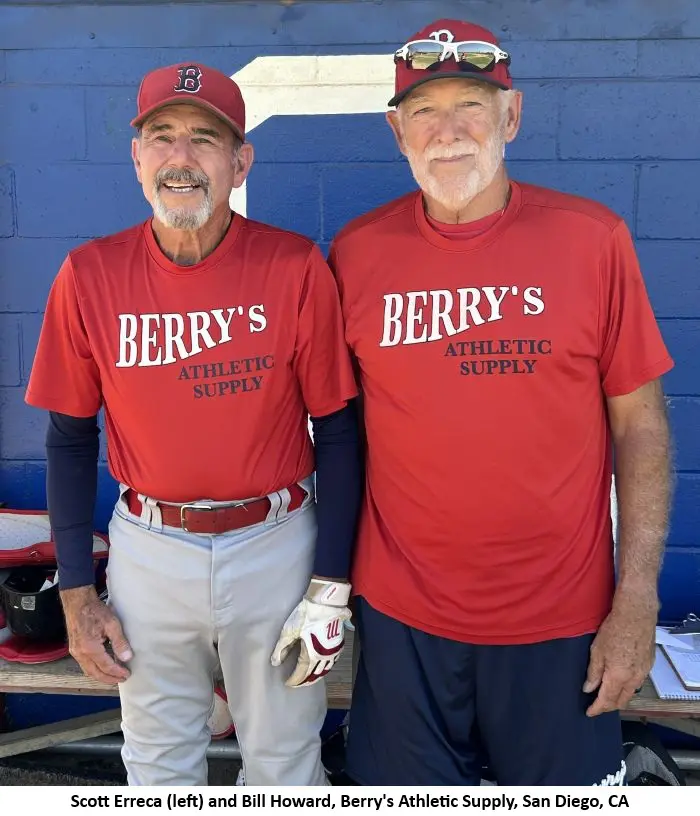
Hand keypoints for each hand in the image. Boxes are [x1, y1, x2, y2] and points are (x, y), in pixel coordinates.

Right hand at [61, 586, 132, 684]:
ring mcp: (75, 652)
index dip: (117, 672)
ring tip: (114, 675)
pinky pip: (84, 664)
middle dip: (109, 679)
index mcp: (90, 648)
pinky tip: (103, 666)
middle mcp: (80, 653)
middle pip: (95, 673)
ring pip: (88, 670)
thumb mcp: (112, 624)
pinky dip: (95, 669)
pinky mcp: (74, 648)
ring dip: (101, 675)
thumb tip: (127, 658)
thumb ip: (120, 642)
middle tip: (121, 679)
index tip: (127, 674)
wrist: (78, 602)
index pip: (106, 667)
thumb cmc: (95, 610)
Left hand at [270, 578, 351, 687]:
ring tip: (309, 678)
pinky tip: (322, 665)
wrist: (327, 601)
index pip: (302, 674)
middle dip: (305, 681)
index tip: (288, 683)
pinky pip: (332, 661)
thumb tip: (276, 662)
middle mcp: (324, 657)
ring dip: (316, 675)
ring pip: (325, 670)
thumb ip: (282, 648)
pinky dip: (325, 667)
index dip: (294, 680)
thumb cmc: (307, 615)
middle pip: (315, 675)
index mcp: (311, 655)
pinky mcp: (339, 643)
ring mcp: (334, 651)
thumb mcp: (290, 631)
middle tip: (297, 684)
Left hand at [583, 589, 657, 716]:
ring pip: (630, 692)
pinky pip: (637, 682)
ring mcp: (643, 672)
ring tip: (607, 694)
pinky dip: (627, 686)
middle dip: (609, 706)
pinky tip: (620, 680)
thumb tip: (588, 688)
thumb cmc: (614, 630)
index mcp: (618, 677)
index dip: (597, 709)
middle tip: (597, 705)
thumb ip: (594, 673)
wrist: (636, 615)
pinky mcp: (648, 664)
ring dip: (619, 697)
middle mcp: (633, 679)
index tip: (589, 712)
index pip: (607, 701)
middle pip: (621, 701)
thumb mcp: (597, 651)